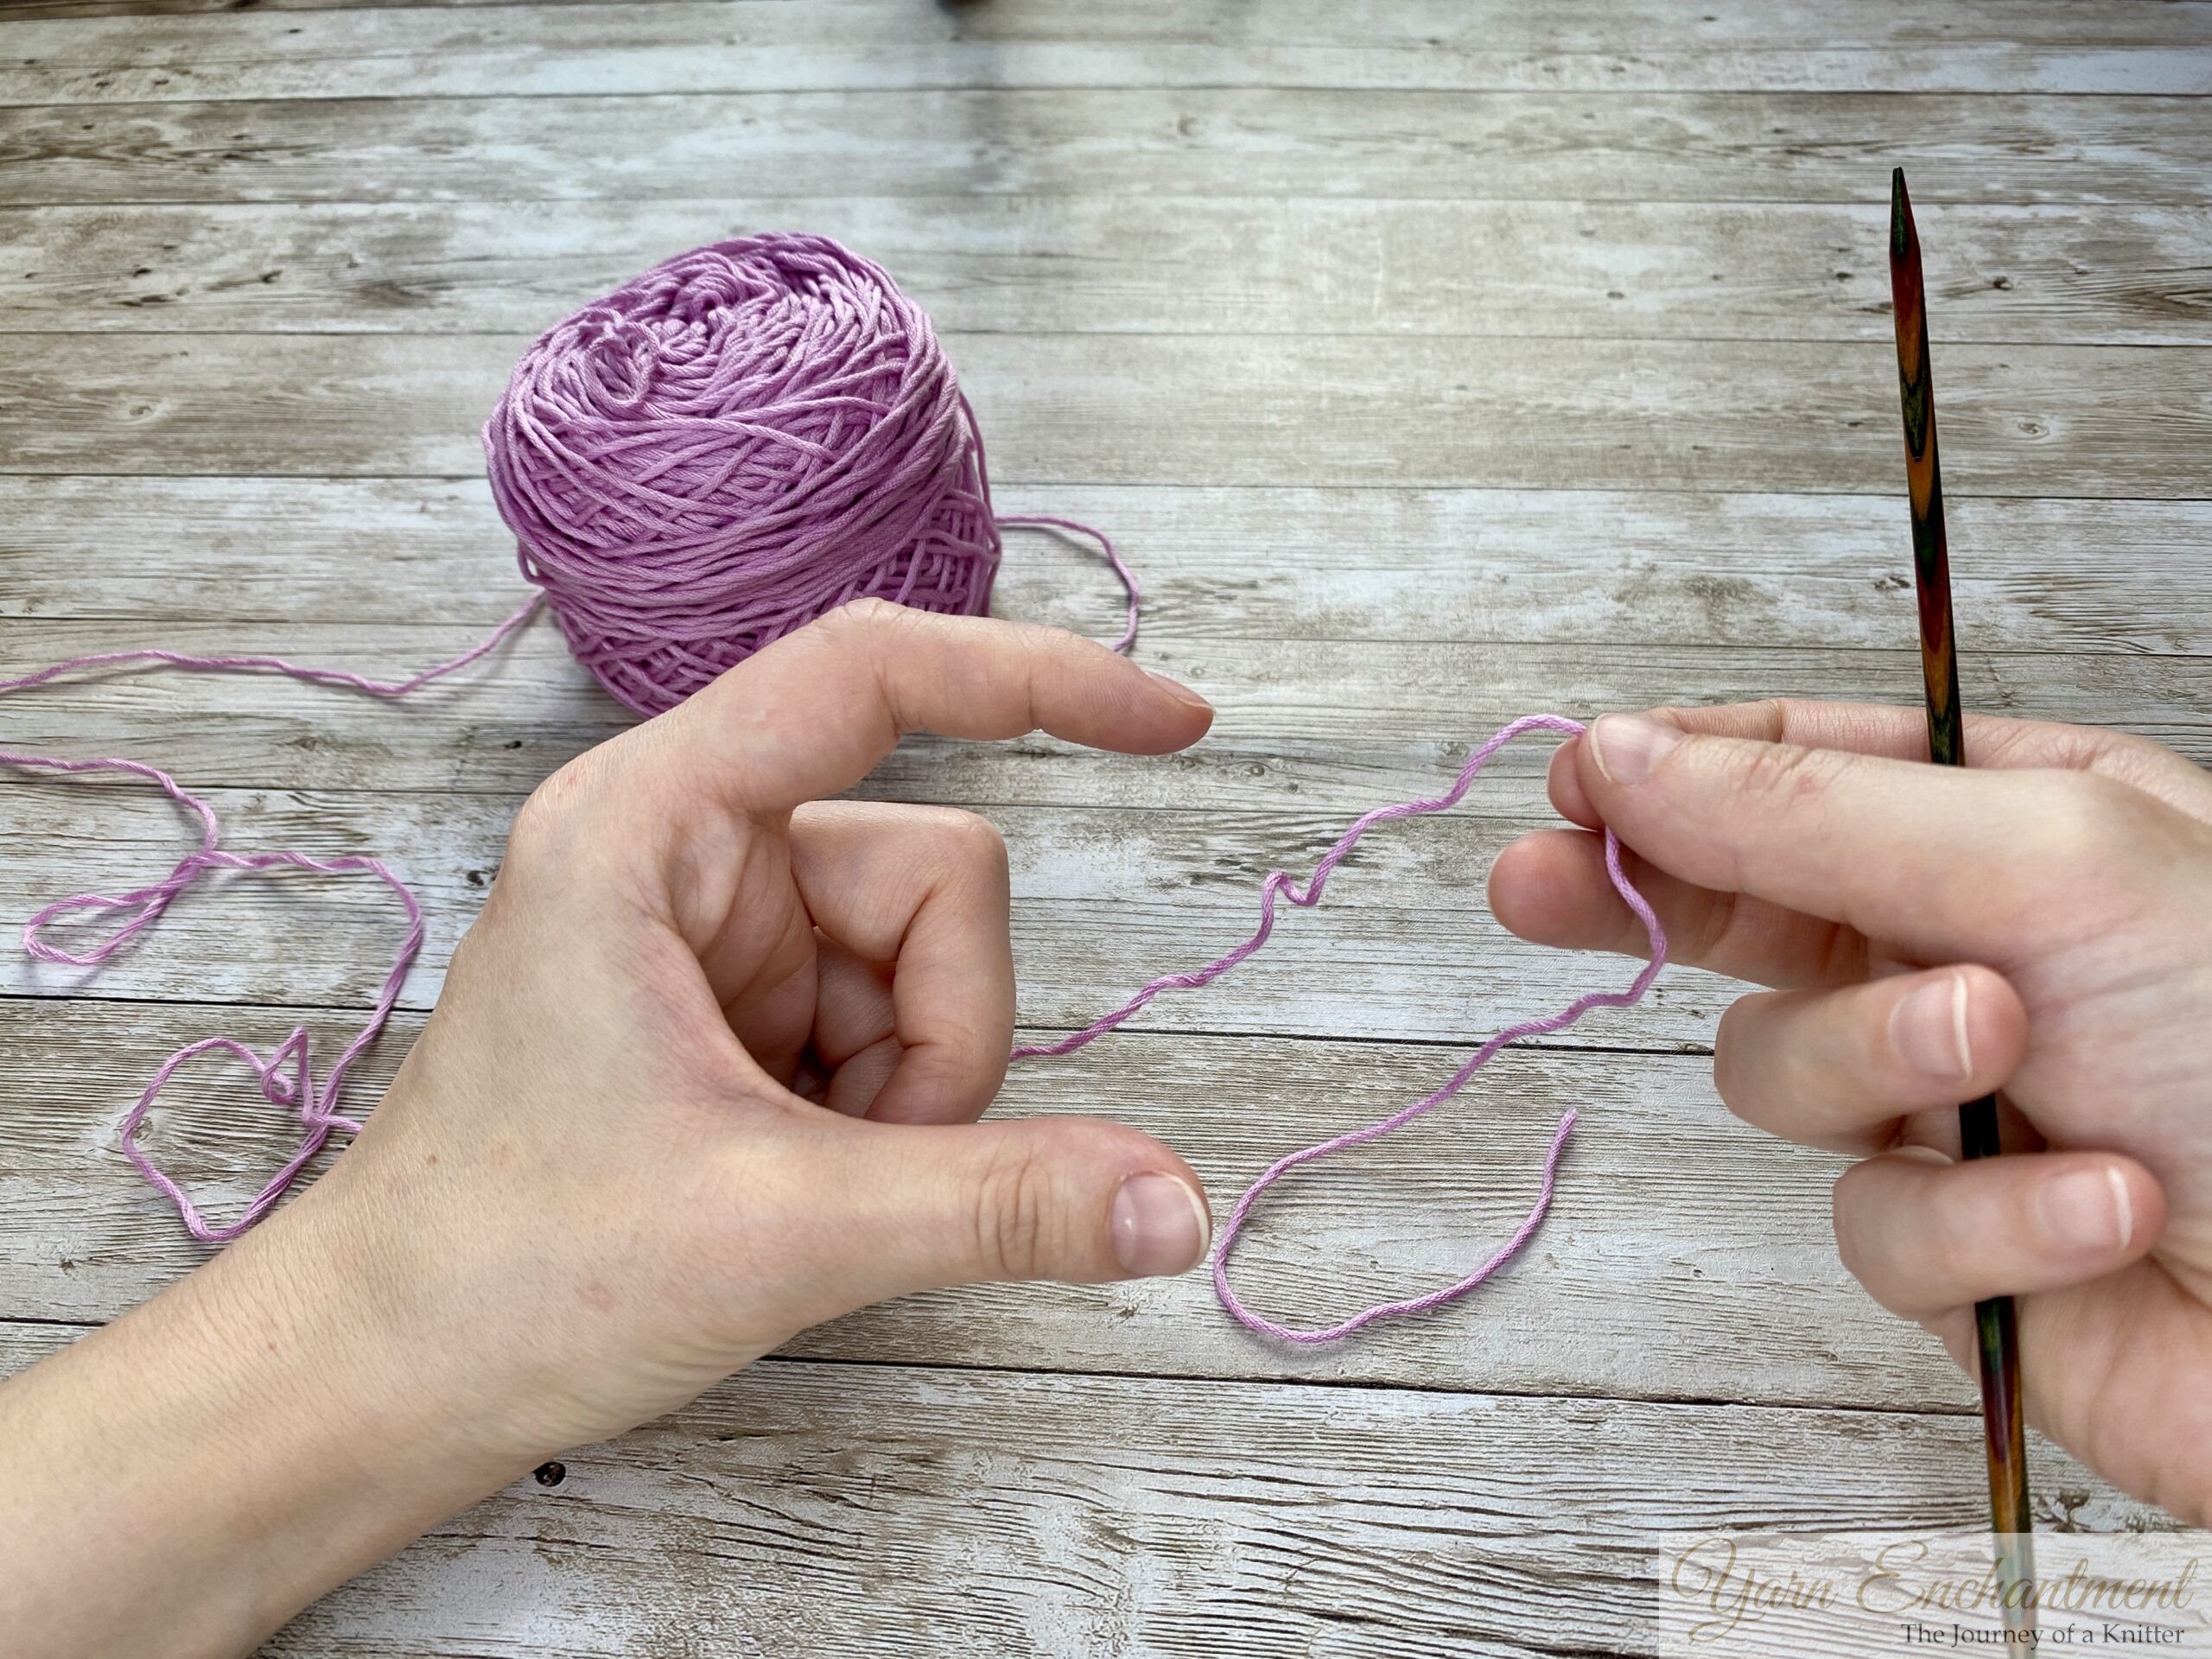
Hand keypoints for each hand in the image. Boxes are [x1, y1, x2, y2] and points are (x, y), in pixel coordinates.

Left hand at [0, 600, 1216, 1657]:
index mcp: (652, 823)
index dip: (1036, 676)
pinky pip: (896, 1028)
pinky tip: (799, 1185)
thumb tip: (1182, 1206)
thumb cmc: (511, 1274)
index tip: (1177, 724)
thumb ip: (997, 1203)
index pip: (871, 676)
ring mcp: (721, 935)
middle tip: (850, 1160)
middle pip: (936, 877)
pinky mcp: (742, 1012)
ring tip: (806, 1185)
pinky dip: (887, 1118)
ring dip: (914, 1092)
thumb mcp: (781, 1230)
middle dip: (939, 1038)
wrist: (383, 1384)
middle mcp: (689, 849)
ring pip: (931, 966)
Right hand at [1489, 700, 2211, 1524]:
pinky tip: (2098, 1209)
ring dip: (1886, 1064)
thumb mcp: (2044, 866)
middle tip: (1533, 889)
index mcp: (2022, 823)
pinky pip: (1872, 1221)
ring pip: (1786, 1074)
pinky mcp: (1958, 1246)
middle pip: (1748, 912)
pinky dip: (1981, 1220)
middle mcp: (1977, 950)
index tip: (1571, 778)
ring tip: (2011, 1057)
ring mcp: (1959, 1102)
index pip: (1805, 770)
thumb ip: (1811, 814)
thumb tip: (1622, 756)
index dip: (1677, 772)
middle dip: (1650, 901)